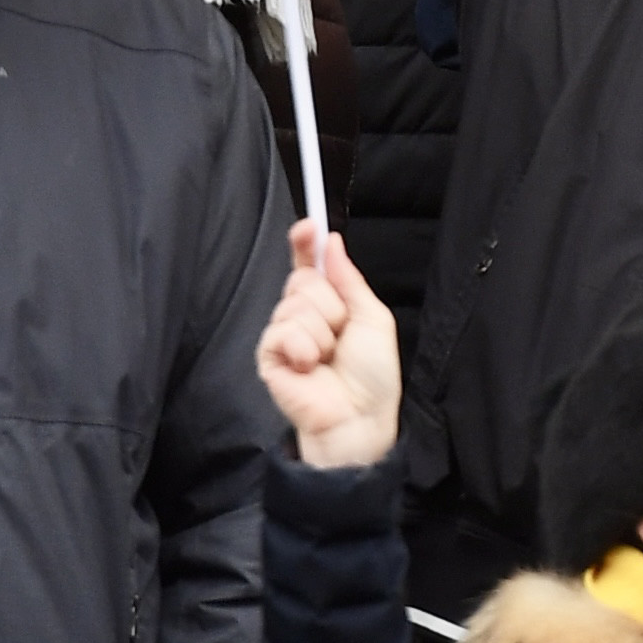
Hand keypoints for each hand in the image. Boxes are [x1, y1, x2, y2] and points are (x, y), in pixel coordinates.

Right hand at [260, 221, 402, 469]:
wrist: (361, 416)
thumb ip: (349, 279)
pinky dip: (303, 347)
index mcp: (329, 305)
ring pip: (294, 304)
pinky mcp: (270, 357)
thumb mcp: (372, 317)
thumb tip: (331, 242)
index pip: (308, 266)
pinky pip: (280, 330)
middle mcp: (304, 317)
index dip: (305, 244)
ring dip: (321, 331)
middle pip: (302, 280)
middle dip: (329, 303)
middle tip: (341, 333)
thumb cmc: (372, 375)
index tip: (308, 226)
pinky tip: (309, 366)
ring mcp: (285, 336)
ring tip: (328, 358)